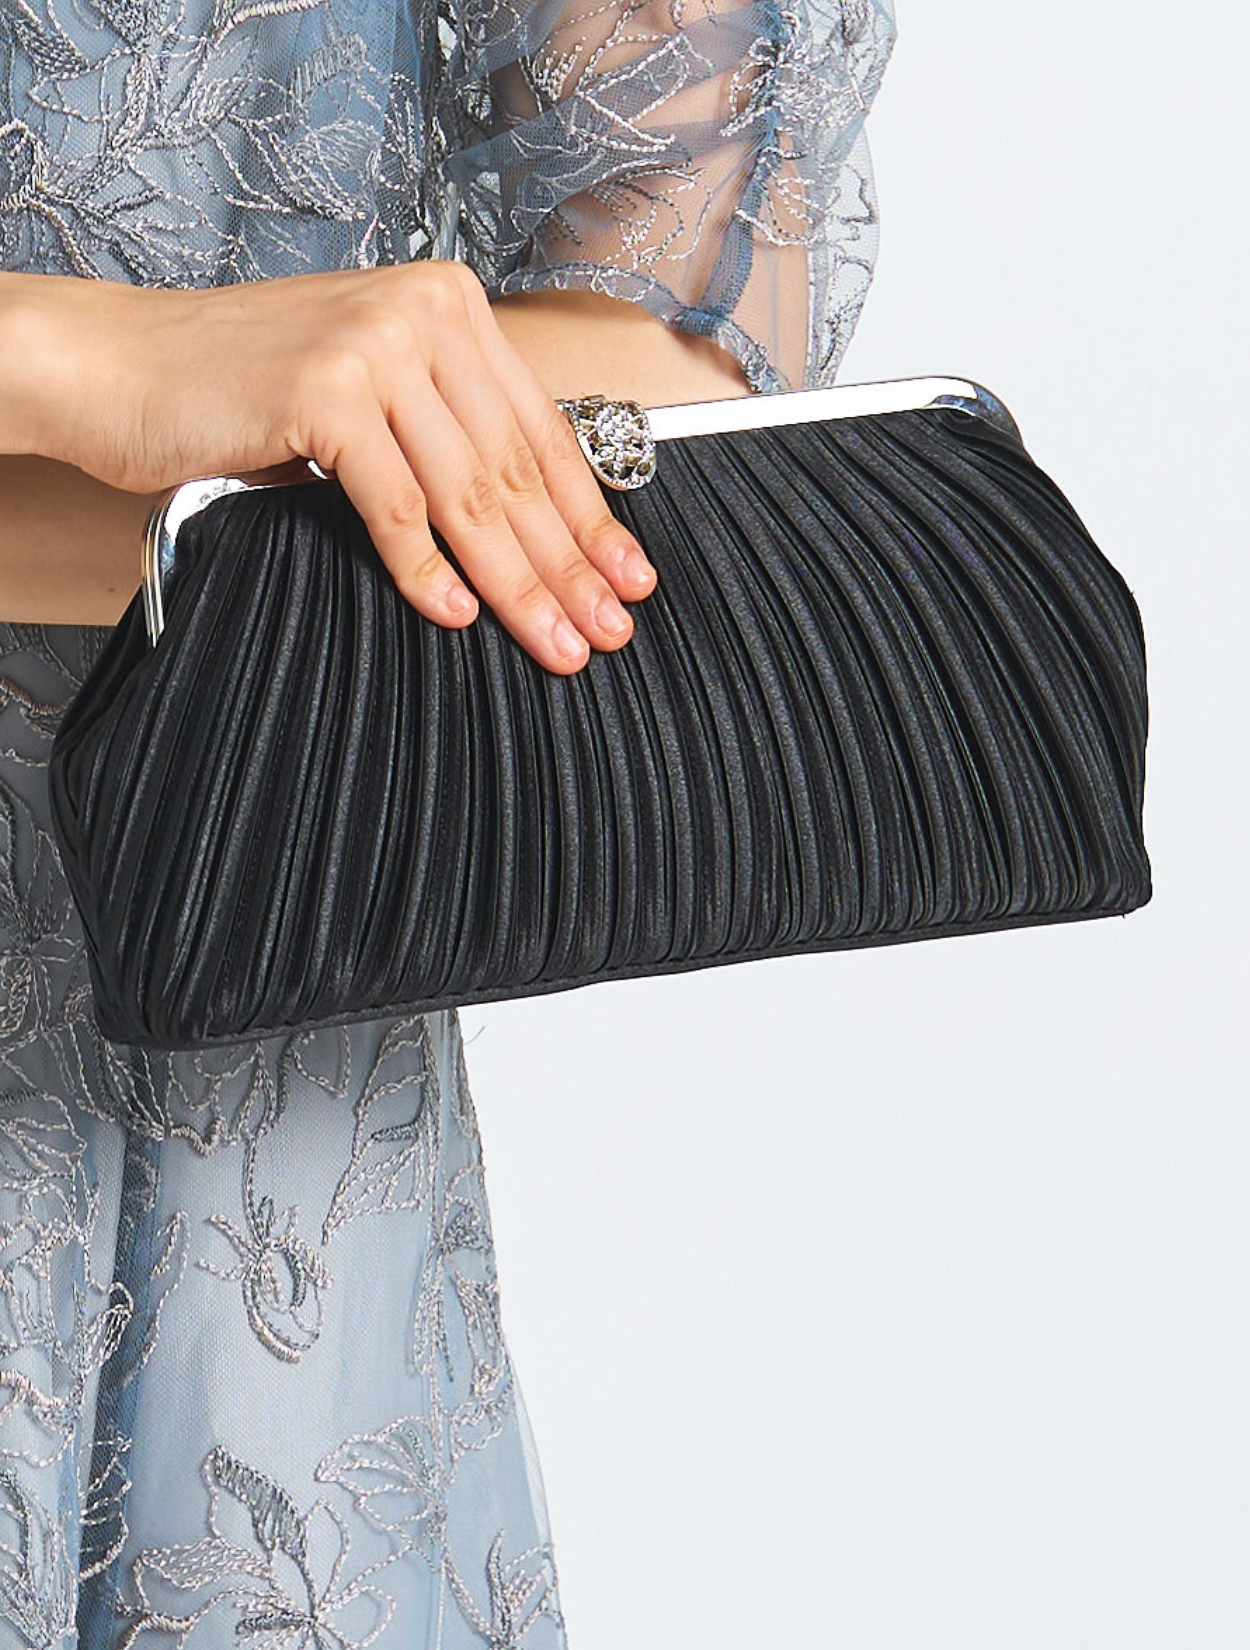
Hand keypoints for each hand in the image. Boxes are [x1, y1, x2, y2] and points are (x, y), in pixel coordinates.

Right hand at [14, 262, 657, 672]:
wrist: (121, 363)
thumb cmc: (241, 385)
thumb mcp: (368, 388)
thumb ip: (442, 431)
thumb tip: (528, 528)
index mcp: (449, 308)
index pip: (543, 433)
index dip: (592, 519)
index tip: (629, 582)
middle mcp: (423, 314)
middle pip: (515, 471)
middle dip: (568, 566)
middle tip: (605, 633)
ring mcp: (375, 347)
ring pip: (468, 495)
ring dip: (518, 583)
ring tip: (554, 643)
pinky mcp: (325, 390)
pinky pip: (396, 504)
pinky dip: (426, 569)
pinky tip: (456, 617)